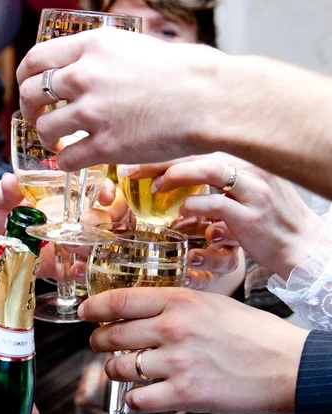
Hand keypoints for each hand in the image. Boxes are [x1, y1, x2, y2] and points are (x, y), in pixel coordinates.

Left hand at [17, 29, 224, 170]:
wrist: (210, 99)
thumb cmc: (181, 72)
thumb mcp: (132, 46)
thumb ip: (99, 56)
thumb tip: (77, 68)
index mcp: (91, 46)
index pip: (35, 59)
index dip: (24, 78)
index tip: (27, 89)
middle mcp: (85, 76)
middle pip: (30, 95)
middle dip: (29, 110)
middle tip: (39, 119)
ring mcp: (93, 113)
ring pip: (44, 129)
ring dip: (47, 138)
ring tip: (60, 141)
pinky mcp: (105, 146)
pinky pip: (66, 159)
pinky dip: (66, 162)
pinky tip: (76, 159)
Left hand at [79, 287, 308, 413]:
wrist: (285, 365)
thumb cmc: (250, 332)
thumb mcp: (209, 302)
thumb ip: (173, 304)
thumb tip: (137, 309)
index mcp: (179, 301)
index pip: (120, 300)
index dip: (94, 307)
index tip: (84, 312)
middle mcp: (173, 328)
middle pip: (113, 334)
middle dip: (98, 340)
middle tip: (99, 343)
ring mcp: (177, 362)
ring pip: (119, 367)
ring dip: (113, 369)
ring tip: (120, 369)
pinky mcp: (184, 394)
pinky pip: (139, 398)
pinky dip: (135, 397)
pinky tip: (142, 393)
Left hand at [130, 152, 322, 279]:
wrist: (302, 245)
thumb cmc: (268, 218)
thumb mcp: (245, 190)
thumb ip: (217, 180)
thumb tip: (175, 177)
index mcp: (246, 160)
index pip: (200, 146)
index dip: (166, 151)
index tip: (138, 159)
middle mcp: (251, 169)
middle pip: (200, 152)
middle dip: (163, 160)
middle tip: (135, 171)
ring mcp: (254, 191)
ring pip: (211, 170)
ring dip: (177, 175)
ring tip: (157, 188)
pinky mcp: (251, 216)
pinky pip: (217, 205)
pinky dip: (194, 207)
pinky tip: (181, 212)